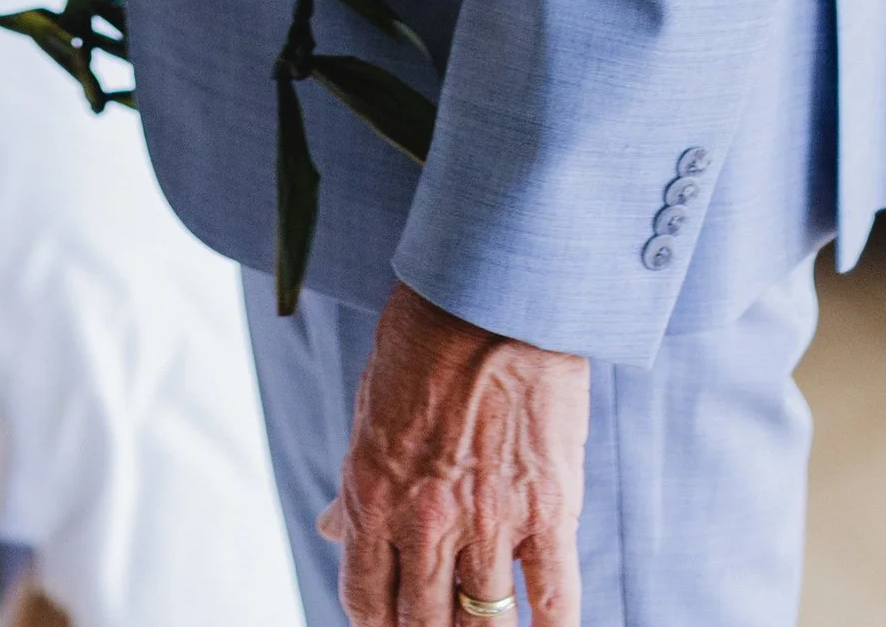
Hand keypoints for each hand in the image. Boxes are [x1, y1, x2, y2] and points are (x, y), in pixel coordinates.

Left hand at [320, 281, 587, 626]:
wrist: (492, 292)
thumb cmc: (425, 340)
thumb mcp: (371, 408)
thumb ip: (358, 483)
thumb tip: (331, 529)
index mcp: (374, 493)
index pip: (366, 601)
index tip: (393, 626)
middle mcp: (425, 520)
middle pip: (424, 625)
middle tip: (444, 623)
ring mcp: (490, 521)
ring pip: (486, 625)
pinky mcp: (548, 511)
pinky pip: (554, 602)